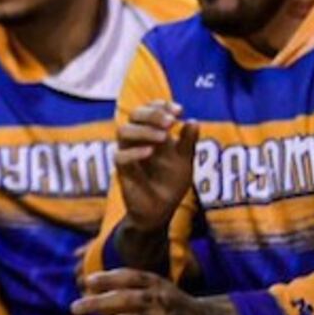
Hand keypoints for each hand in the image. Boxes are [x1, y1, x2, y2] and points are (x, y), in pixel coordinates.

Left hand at [72, 269, 241, 314]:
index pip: (130, 277)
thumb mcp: (155, 287)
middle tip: (74, 308)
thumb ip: (128, 284)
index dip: (108, 278)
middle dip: (97, 303)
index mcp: (157, 283)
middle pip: (125, 299)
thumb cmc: (169, 303)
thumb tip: (88, 283)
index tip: (87, 281)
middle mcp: (161, 299)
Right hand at [114, 100, 197, 229]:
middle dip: (152, 114)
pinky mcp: (122, 171)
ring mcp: (128, 153)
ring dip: (144, 130)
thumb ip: (188, 142)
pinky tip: (151, 152)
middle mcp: (137, 139)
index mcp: (152, 131)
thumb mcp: (185, 160)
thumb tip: (192, 121)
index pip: (150, 108)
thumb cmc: (171, 181)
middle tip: (171, 122)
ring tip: (164, 137)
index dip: (162, 105)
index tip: (179, 110)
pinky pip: (120, 156)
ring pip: (123, 131)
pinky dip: (135, 152)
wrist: (162, 209)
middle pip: (134, 115)